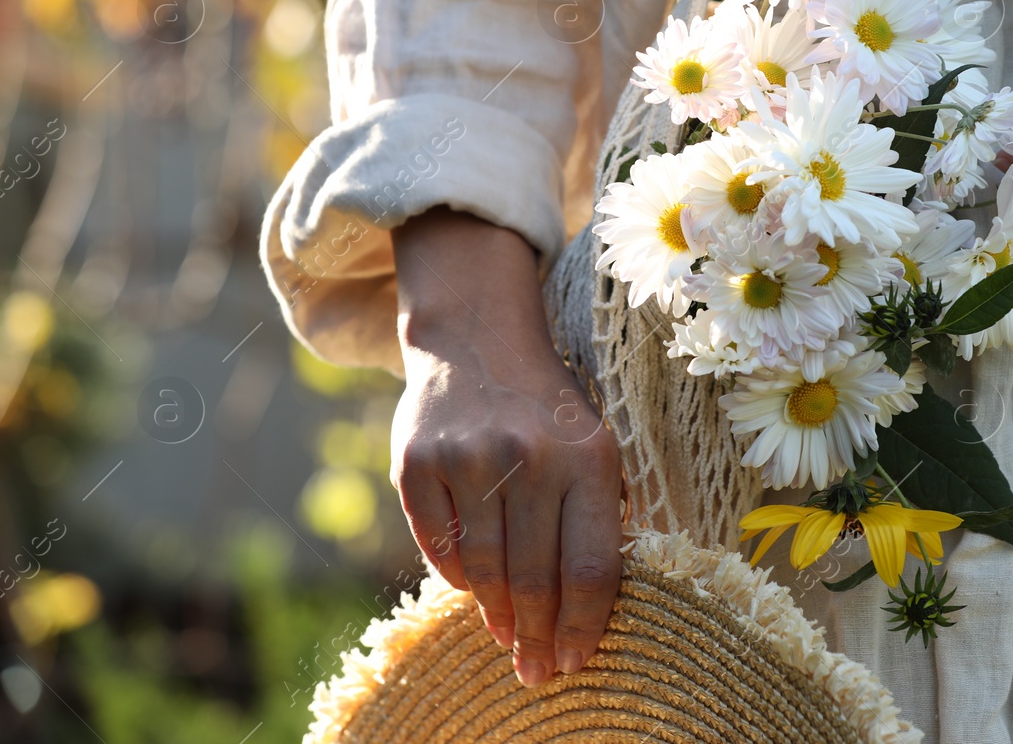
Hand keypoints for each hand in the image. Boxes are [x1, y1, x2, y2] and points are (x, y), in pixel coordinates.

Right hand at [390, 209, 623, 686]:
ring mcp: (468, 460)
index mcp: (587, 458)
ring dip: (497, 615)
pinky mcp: (417, 463)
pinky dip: (458, 577)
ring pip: (485, 570)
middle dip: (537, 637)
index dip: (582, 627)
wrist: (479, 340)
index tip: (574, 662)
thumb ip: (595, 519)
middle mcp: (529, 459)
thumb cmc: (548, 412)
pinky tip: (473, 588)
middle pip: (535, 579)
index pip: (590, 568)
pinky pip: (439, 547)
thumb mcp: (592, 448)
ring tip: (507, 637)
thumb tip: (586, 614)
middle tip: (536, 672)